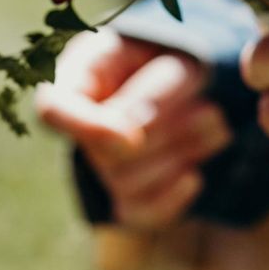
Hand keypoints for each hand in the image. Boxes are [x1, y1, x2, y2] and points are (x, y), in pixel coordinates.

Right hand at [36, 31, 230, 229]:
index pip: (52, 107)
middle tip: (210, 107)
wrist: (205, 90)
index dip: (84, 127)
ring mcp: (103, 166)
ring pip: (125, 181)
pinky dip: (173, 195)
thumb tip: (129, 139)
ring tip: (216, 125)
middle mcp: (83, 122)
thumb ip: (155, 89)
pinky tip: (195, 175)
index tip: (129, 137)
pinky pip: (141, 213)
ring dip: (179, 155)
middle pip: (105, 150)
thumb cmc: (185, 60)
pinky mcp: (127, 201)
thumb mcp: (177, 56)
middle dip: (164, 131)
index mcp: (82, 72)